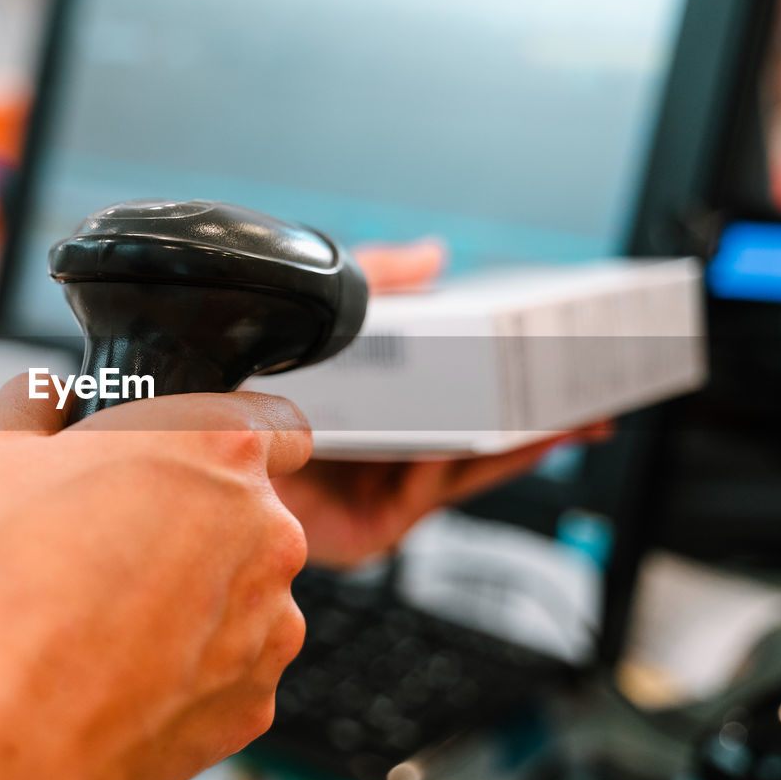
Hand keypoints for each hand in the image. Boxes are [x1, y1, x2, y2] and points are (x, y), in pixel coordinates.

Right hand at [0, 378, 311, 779]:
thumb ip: (39, 403)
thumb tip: (46, 400)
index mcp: (214, 451)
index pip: (273, 421)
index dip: (221, 435)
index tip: (188, 457)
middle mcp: (263, 534)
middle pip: (249, 510)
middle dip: (191, 518)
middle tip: (109, 542)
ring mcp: (267, 625)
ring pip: (242, 588)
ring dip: (194, 592)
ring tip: (103, 615)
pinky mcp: (252, 701)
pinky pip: (232, 662)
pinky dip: (190, 662)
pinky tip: (119, 668)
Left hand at [273, 239, 612, 567]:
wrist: (193, 453)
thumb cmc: (239, 396)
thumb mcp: (320, 321)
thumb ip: (374, 282)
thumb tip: (434, 255)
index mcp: (365, 411)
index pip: (442, 392)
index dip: (493, 375)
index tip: (541, 355)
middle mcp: (375, 450)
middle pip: (470, 432)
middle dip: (532, 411)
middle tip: (588, 387)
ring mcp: (379, 488)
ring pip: (473, 462)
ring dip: (531, 437)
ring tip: (580, 411)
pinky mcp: (380, 525)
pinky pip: (447, 489)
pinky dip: (494, 465)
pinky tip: (528, 440)